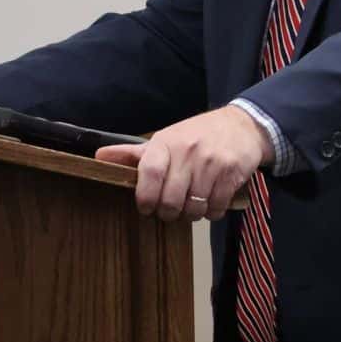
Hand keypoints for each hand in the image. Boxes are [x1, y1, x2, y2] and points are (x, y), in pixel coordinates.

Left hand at [94, 105, 272, 221]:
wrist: (241, 126)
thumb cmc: (196, 136)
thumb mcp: (164, 140)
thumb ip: (133, 154)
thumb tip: (98, 157)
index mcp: (165, 143)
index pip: (150, 172)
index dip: (145, 197)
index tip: (145, 208)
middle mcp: (187, 152)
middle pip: (171, 199)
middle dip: (168, 213)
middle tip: (169, 211)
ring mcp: (211, 164)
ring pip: (194, 208)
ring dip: (191, 215)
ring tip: (190, 206)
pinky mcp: (231, 175)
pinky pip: (216, 208)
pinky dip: (211, 213)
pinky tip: (210, 203)